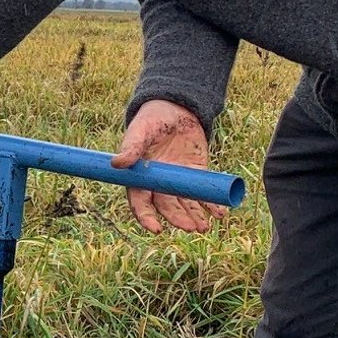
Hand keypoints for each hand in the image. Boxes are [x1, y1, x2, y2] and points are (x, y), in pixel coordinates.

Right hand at [111, 99, 225, 234]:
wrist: (176, 108)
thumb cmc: (151, 119)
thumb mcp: (141, 130)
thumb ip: (131, 147)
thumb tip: (117, 163)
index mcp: (141, 177)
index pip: (141, 202)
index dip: (147, 217)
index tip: (156, 229)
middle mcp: (159, 183)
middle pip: (167, 207)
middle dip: (178, 219)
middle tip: (191, 227)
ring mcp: (179, 180)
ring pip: (186, 205)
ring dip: (195, 217)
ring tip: (204, 227)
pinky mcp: (196, 174)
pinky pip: (203, 193)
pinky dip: (212, 204)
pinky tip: (220, 213)